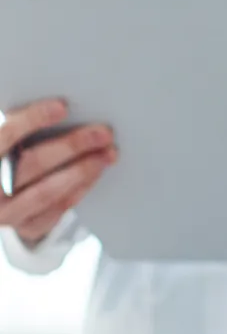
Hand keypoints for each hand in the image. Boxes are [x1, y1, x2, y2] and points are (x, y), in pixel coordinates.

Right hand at [0, 99, 114, 247]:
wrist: (1, 196)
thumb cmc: (11, 156)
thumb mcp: (12, 143)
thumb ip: (25, 127)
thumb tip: (66, 107)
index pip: (5, 137)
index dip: (32, 120)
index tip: (63, 106)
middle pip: (33, 164)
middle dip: (72, 146)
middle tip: (102, 132)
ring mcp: (6, 213)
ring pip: (48, 191)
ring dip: (83, 170)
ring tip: (108, 153)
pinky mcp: (27, 227)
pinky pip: (58, 208)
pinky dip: (80, 188)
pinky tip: (96, 172)